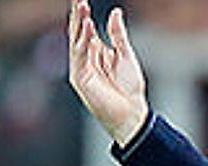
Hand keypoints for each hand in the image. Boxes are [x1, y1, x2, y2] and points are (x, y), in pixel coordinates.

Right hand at [67, 0, 148, 145]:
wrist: (132, 113)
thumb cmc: (130, 88)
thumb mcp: (126, 55)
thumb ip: (118, 35)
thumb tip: (115, 12)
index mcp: (97, 51)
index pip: (86, 28)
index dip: (84, 14)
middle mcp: (86, 58)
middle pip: (78, 32)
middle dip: (77, 15)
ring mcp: (81, 67)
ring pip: (76, 40)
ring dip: (79, 23)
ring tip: (82, 6)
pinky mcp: (79, 77)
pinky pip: (79, 54)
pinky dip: (82, 40)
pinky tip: (87, 27)